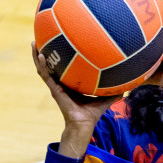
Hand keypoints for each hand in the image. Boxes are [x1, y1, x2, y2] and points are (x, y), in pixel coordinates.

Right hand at [33, 43, 119, 157]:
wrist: (83, 125)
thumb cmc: (92, 113)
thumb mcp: (105, 98)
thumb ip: (115, 90)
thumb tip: (129, 83)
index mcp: (69, 83)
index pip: (62, 66)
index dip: (59, 55)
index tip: (58, 41)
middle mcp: (60, 83)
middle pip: (50, 64)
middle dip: (44, 51)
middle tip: (41, 37)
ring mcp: (55, 86)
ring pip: (43, 68)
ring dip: (37, 56)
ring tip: (33, 43)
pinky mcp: (54, 90)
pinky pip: (46, 76)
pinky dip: (43, 65)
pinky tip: (41, 55)